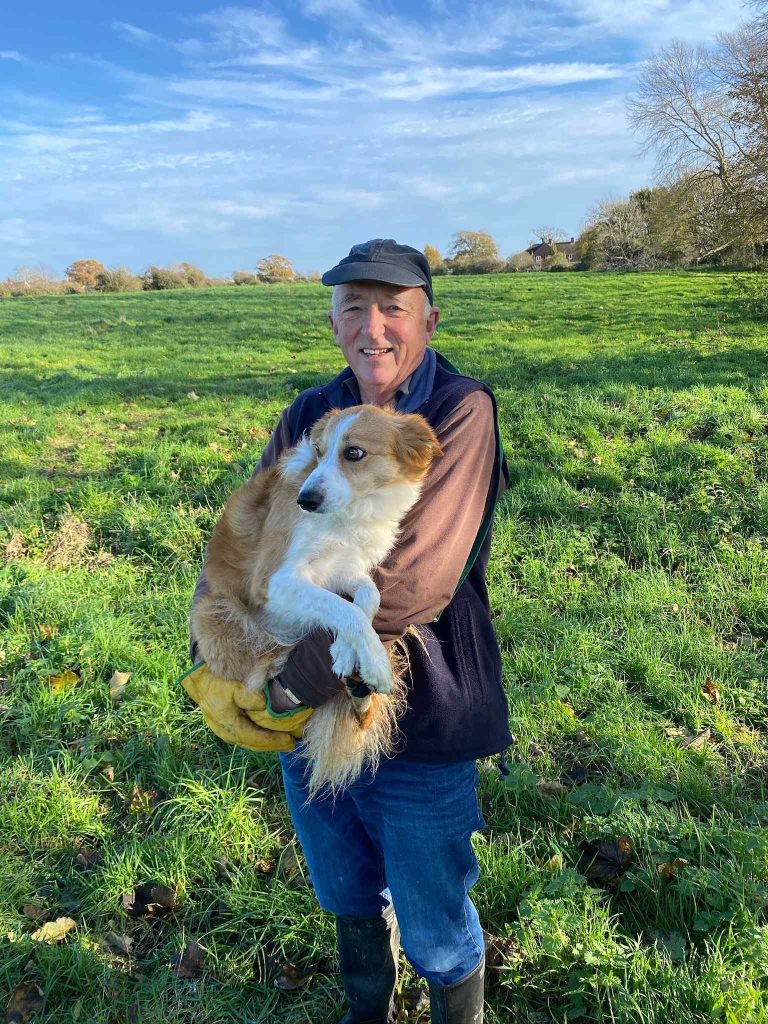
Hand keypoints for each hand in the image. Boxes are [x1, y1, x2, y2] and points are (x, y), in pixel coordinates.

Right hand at [179, 663, 312, 751]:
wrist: (198, 680)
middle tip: (292, 744)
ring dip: (267, 743)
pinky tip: (268, 735)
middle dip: (273, 745)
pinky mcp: (225, 728)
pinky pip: (245, 737)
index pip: (256, 738)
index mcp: (230, 725)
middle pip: (254, 744)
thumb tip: (262, 705)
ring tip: (283, 742)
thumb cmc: (216, 682)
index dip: (274, 740)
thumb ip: (248, 696)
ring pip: (249, 742)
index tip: (290, 740)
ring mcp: (225, 732)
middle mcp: (227, 733)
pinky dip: (259, 738)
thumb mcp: (233, 686)